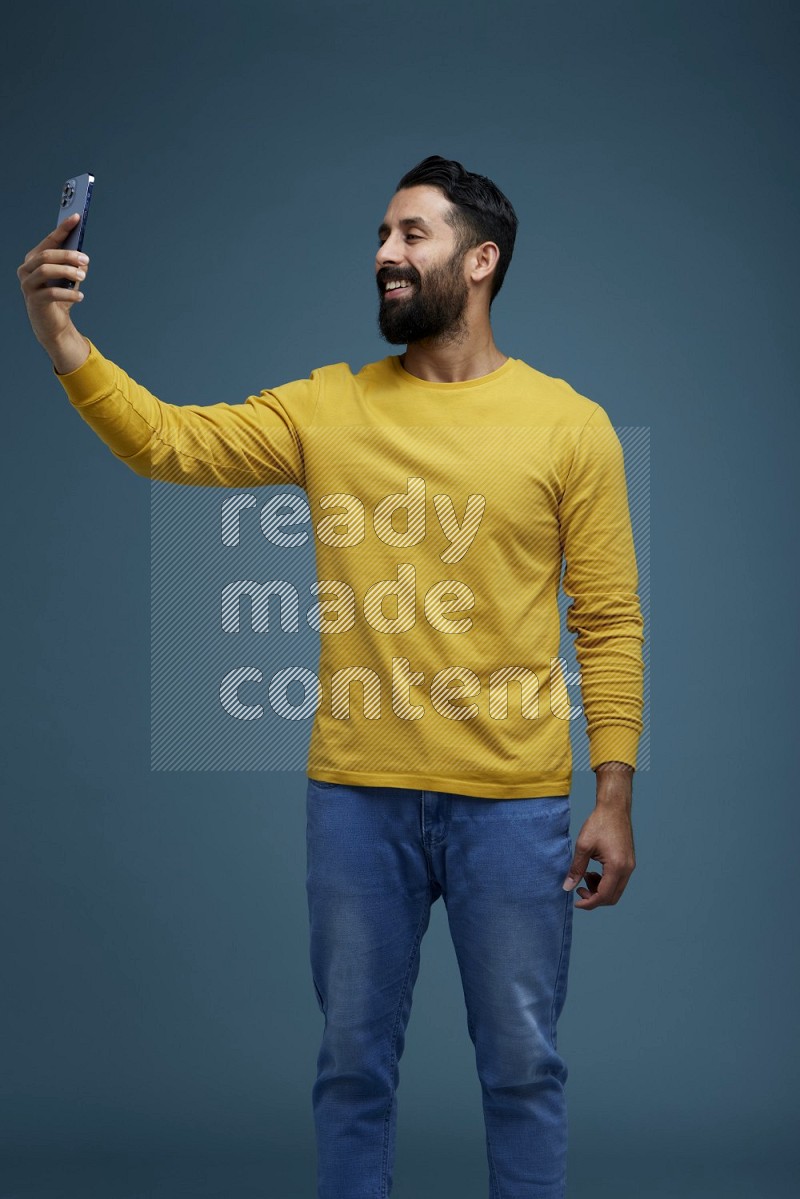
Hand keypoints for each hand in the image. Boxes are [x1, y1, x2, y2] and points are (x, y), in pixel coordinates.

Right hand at [17, 212, 89, 353]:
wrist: (52, 324)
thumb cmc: (60, 297)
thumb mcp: (69, 279)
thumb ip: (75, 266)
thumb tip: (83, 258)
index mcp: (34, 259)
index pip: (49, 240)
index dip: (63, 228)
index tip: (76, 217)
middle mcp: (26, 269)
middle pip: (46, 255)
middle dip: (68, 255)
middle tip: (85, 259)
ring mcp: (28, 285)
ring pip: (46, 270)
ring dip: (68, 271)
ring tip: (83, 276)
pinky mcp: (34, 301)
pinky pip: (52, 293)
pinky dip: (69, 293)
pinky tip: (80, 296)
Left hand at [562, 763, 635, 908]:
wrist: (614, 807)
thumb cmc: (599, 823)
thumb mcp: (583, 846)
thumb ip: (576, 869)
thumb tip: (568, 887)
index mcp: (617, 867)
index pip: (604, 896)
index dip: (589, 903)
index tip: (576, 901)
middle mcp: (627, 869)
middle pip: (612, 897)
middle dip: (594, 898)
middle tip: (579, 888)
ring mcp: (630, 866)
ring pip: (616, 890)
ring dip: (599, 889)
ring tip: (585, 875)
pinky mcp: (629, 861)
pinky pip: (618, 880)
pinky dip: (605, 881)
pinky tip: (593, 871)